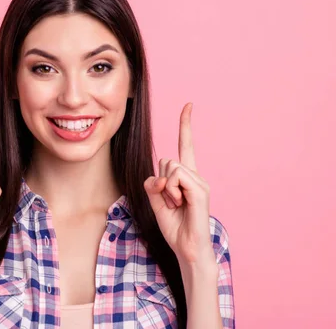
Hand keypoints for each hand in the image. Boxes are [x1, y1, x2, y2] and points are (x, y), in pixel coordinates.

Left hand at [143, 103, 213, 264]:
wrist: (187, 248)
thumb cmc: (174, 226)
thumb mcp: (156, 201)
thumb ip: (153, 184)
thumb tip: (157, 175)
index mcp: (186, 177)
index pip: (186, 146)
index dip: (185, 126)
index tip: (188, 105)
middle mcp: (195, 176)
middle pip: (166, 160)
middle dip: (159, 180)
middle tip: (169, 201)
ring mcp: (200, 183)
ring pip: (170, 167)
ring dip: (165, 188)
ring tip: (175, 205)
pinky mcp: (200, 191)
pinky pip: (177, 177)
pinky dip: (171, 191)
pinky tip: (179, 204)